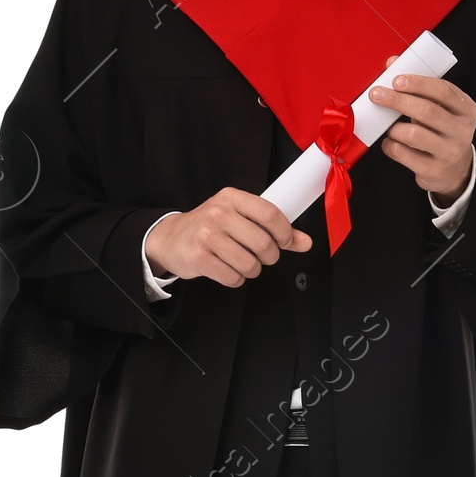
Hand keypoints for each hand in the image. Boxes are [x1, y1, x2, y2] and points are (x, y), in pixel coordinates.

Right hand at [146, 189, 310, 287]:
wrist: (170, 238)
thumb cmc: (209, 227)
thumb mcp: (240, 218)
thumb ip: (273, 229)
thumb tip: (305, 242)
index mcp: (231, 198)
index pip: (270, 214)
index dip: (285, 233)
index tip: (285, 242)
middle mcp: (218, 213)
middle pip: (263, 243)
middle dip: (269, 257)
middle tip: (263, 257)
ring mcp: (206, 236)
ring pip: (250, 264)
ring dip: (252, 270)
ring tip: (242, 263)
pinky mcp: (198, 258)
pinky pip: (232, 277)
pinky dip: (235, 279)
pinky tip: (227, 269)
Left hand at [368, 64, 475, 198]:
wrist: (454, 170)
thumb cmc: (442, 130)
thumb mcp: (440, 107)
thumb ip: (419, 85)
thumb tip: (392, 63)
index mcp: (467, 110)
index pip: (444, 91)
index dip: (418, 83)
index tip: (396, 80)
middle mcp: (462, 131)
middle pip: (427, 111)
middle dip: (398, 100)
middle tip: (377, 94)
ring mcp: (449, 152)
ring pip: (414, 135)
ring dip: (394, 127)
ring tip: (389, 126)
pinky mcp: (434, 170)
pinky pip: (404, 155)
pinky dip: (391, 146)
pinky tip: (390, 142)